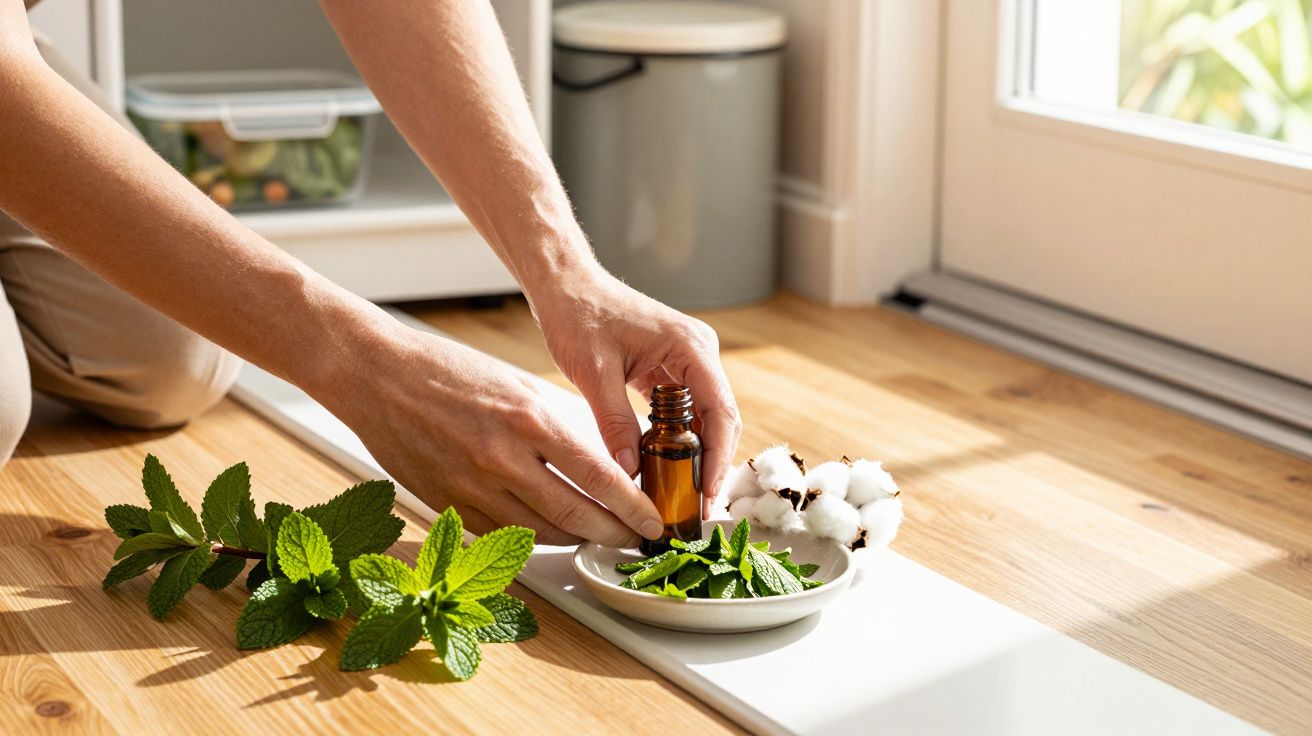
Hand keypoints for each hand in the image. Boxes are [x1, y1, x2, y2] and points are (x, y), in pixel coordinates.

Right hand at [323, 323, 663, 546]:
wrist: (376, 376)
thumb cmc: (449, 371)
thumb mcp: (518, 386)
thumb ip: (557, 428)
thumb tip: (600, 464)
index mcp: (529, 419)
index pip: (600, 477)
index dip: (634, 508)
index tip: (653, 519)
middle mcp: (503, 459)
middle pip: (577, 515)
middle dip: (615, 533)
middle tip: (636, 537)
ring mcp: (472, 487)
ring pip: (542, 533)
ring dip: (577, 540)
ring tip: (600, 536)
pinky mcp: (448, 504)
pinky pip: (503, 536)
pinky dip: (534, 538)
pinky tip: (552, 533)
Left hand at [530, 270, 743, 516]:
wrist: (566, 285)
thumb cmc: (578, 315)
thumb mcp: (594, 373)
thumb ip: (614, 423)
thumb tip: (630, 473)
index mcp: (689, 347)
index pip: (720, 411)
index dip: (718, 456)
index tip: (708, 493)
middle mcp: (697, 352)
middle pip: (720, 418)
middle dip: (713, 463)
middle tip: (699, 507)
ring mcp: (687, 360)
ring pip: (705, 417)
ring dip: (698, 454)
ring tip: (686, 495)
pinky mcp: (671, 368)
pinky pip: (685, 410)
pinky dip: (680, 439)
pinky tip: (669, 467)